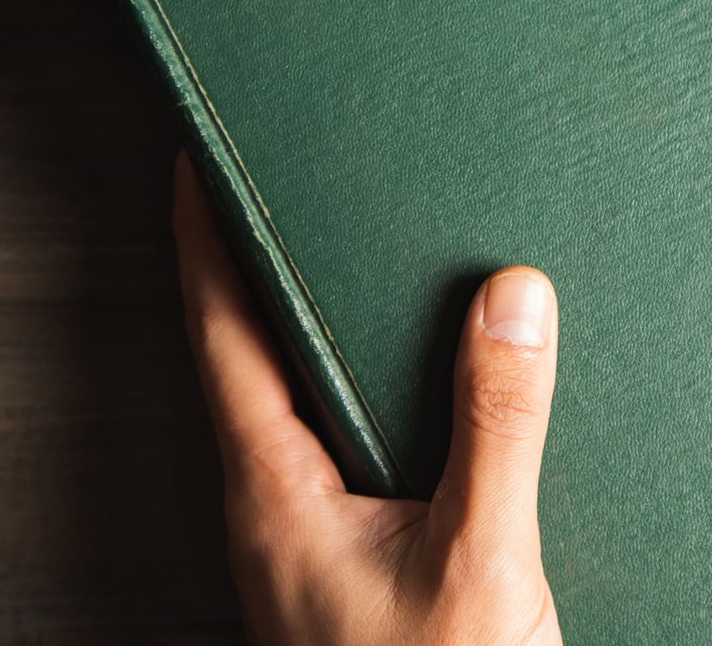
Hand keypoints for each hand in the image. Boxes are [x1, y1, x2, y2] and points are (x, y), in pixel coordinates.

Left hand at [172, 156, 562, 645]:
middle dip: (259, 257)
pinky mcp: (351, 564)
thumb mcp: (484, 561)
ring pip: (295, 401)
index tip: (197, 147)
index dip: (205, 232)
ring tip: (353, 245)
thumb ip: (495, 424)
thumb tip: (513, 292)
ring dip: (314, 321)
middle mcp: (274, 506)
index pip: (221, 330)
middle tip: (288, 166)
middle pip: (247, 353)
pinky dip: (365, 383)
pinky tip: (426, 373)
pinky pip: (342, 443)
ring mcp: (308, 539)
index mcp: (274, 491)